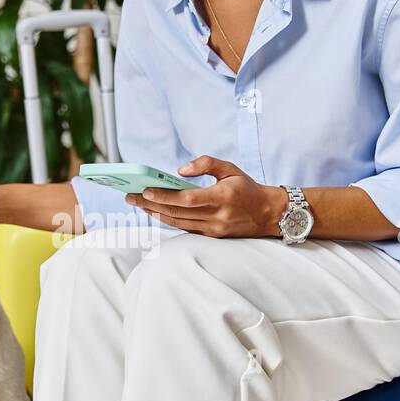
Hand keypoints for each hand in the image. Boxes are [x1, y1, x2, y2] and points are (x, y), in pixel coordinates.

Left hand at [126, 156, 287, 237]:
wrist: (268, 214)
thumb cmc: (247, 188)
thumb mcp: (230, 168)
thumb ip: (206, 164)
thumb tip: (180, 170)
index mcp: (223, 196)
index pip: (187, 199)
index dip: (165, 196)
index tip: (145, 190)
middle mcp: (217, 216)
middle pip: (177, 213)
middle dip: (151, 205)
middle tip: (131, 197)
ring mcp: (214, 229)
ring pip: (178, 223)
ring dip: (156, 214)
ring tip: (138, 204)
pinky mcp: (212, 236)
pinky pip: (185, 228)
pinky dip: (168, 220)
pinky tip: (155, 212)